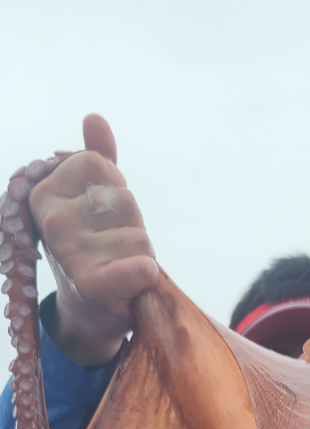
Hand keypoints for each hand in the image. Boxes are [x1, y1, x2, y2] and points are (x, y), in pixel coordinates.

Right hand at [29, 115, 158, 364]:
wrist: (90, 310)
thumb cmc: (95, 247)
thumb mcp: (90, 198)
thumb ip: (96, 158)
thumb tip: (94, 119)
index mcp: (44, 193)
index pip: (99, 165)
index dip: (113, 187)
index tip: (101, 216)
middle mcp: (52, 221)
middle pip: (124, 200)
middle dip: (131, 224)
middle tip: (113, 248)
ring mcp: (70, 253)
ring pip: (139, 236)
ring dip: (140, 253)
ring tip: (119, 267)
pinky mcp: (94, 285)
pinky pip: (142, 267)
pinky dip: (147, 276)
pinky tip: (131, 285)